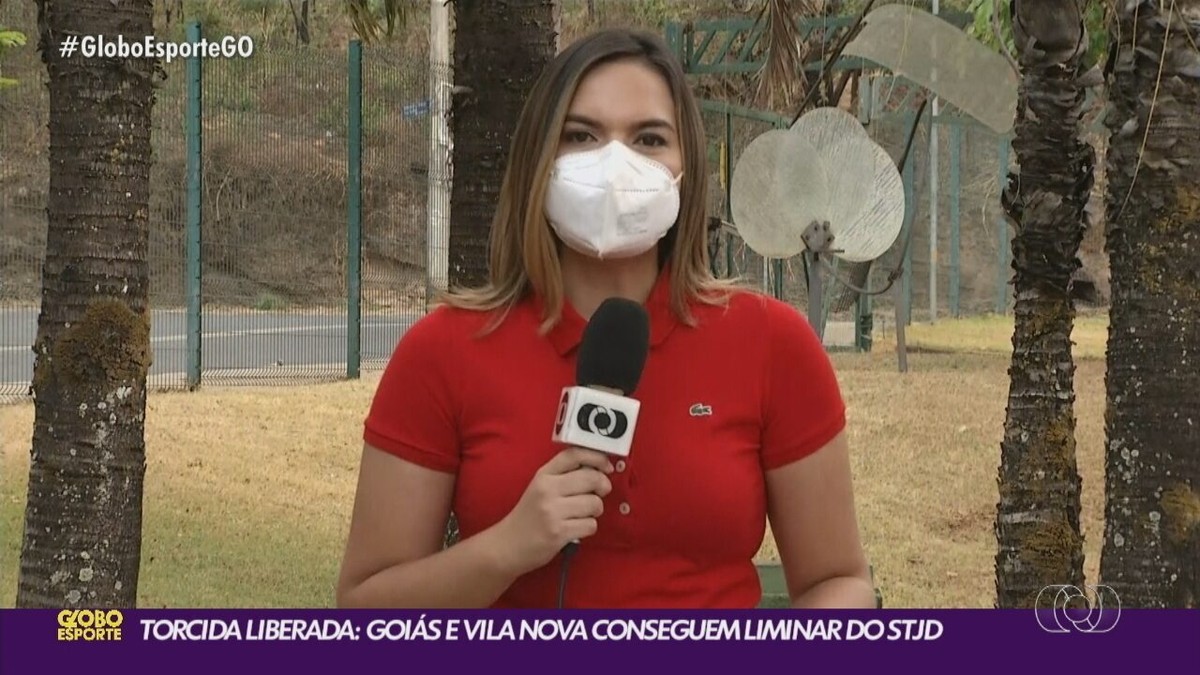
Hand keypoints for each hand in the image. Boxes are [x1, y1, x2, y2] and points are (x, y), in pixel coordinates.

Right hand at [494, 447, 613, 575]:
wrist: (508, 545)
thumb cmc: (529, 516)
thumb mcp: (541, 488)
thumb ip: (565, 476)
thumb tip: (599, 469)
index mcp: (543, 475)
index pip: (574, 455)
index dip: (597, 457)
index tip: (607, 467)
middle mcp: (547, 490)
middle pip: (592, 478)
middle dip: (603, 487)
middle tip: (598, 494)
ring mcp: (552, 512)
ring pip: (595, 504)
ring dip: (594, 511)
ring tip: (581, 515)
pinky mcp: (558, 533)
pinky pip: (590, 525)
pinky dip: (587, 528)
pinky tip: (575, 529)